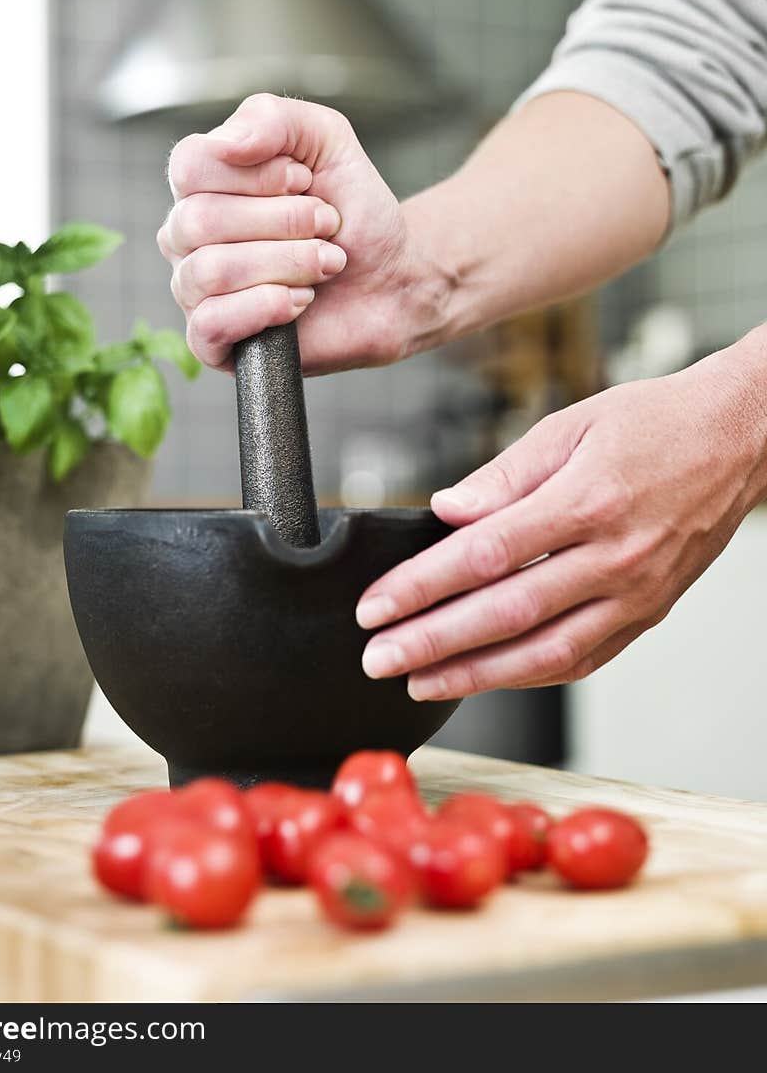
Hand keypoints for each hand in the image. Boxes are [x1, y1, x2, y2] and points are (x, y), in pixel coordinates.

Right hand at [159, 93, 438, 372]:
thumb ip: (272, 118)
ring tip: (325, 264)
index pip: (189, 167)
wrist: (394, 278)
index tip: (306, 182)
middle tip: (327, 227)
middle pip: (199, 220)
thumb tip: (226, 144)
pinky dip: (266, 307)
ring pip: (210, 271)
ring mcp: (194, 291)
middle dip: (283, 222)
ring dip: (286, 263)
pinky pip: (210, 323)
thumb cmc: (354, 212)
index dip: (256, 175)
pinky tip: (301, 301)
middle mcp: (186, 237)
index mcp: (201, 185)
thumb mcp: (325, 139)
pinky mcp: (212, 342)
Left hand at [356, 343, 766, 700]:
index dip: (421, 586)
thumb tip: (447, 511)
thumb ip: (504, 475)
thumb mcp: (571, 424)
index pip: (485, 555)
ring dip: (474, 674)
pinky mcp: (649, 613)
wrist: (741, 437)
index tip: (375, 606)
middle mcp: (615, 556)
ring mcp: (636, 593)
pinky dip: (529, 674)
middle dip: (432, 641)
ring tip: (418, 682)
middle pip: (506, 612)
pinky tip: (486, 678)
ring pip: (544, 651)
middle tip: (377, 657)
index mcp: (587, 500)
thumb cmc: (655, 422)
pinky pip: (583, 658)